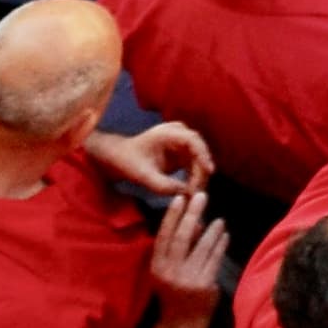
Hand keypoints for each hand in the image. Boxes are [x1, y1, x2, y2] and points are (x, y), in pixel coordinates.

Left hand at [97, 120, 214, 197]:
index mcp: (168, 133)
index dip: (203, 155)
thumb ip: (163, 185)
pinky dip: (194, 177)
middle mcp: (179, 134)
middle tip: (198, 191)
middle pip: (199, 150)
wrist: (118, 157)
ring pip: (199, 158)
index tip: (209, 170)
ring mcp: (182, 143)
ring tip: (194, 194)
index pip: (193, 140)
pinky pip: (194, 164)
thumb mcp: (142, 175)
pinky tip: (191, 190)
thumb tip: (186, 194)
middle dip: (201, 171)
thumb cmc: (127, 161)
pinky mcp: (182, 153)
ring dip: (199, 176)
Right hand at [145, 187, 226, 319]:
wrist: (182, 324)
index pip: (164, 236)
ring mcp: (188, 279)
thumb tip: (194, 222)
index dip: (172, 216)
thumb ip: (177, 249)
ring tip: (219, 220)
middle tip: (202, 196)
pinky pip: (215, 259)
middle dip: (192, 214)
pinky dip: (221, 245)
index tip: (180, 198)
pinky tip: (225, 236)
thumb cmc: (174, 292)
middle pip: (182, 237)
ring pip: (202, 247)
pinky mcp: (204, 285)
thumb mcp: (167, 271)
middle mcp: (170, 272)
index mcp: (157, 267)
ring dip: (212, 230)